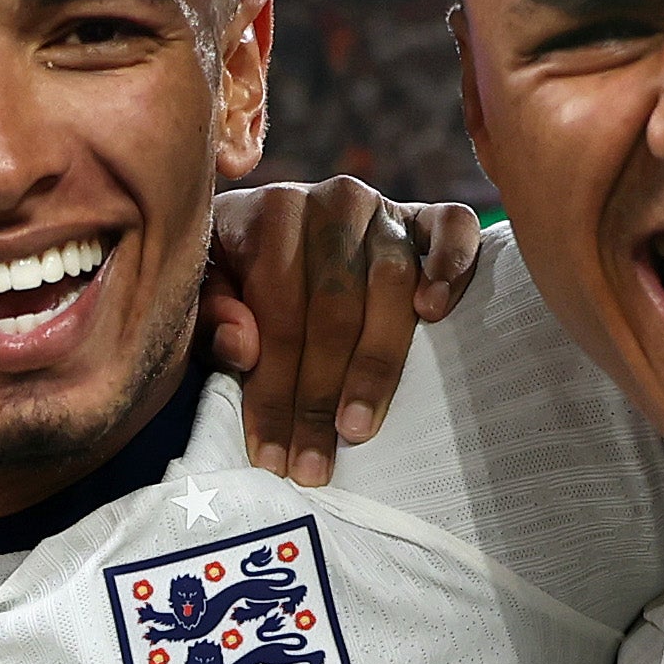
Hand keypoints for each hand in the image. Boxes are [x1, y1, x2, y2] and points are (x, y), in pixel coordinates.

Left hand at [204, 178, 483, 485]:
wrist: (285, 226)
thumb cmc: (241, 273)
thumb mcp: (210, 291)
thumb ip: (214, 316)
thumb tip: (244, 346)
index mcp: (270, 211)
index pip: (277, 309)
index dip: (273, 388)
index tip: (271, 454)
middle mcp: (332, 201)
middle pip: (334, 308)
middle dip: (319, 395)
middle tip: (313, 462)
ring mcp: (384, 207)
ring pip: (391, 284)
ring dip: (376, 366)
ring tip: (358, 427)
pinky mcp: (427, 214)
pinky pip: (453, 227)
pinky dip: (450, 264)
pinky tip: (435, 313)